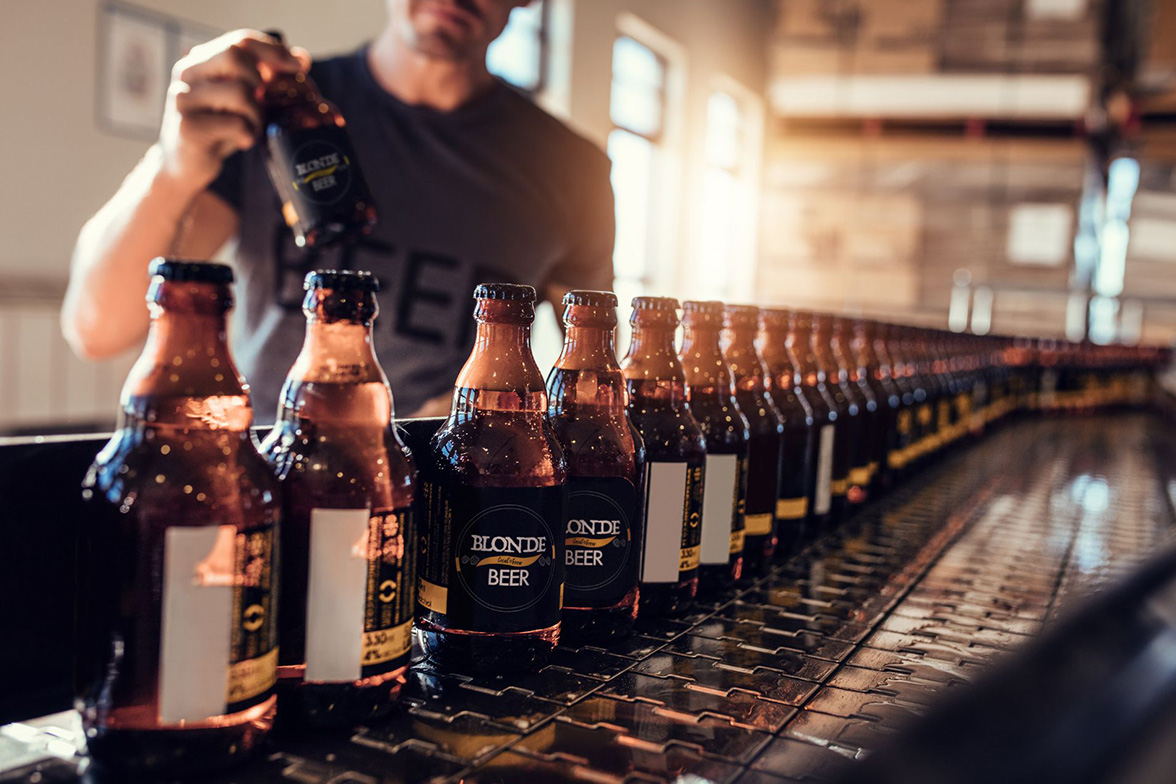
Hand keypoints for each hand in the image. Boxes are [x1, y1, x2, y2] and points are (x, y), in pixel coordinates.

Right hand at [158, 30, 308, 192]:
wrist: (184, 165)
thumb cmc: (218, 128)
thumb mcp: (241, 100)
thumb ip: (265, 78)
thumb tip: (301, 58)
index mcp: (200, 61)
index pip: (239, 40)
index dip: (273, 50)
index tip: (298, 66)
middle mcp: (187, 73)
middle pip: (234, 56)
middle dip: (261, 80)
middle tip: (265, 103)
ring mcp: (184, 99)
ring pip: (239, 92)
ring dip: (257, 114)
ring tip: (254, 128)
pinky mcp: (188, 127)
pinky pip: (235, 123)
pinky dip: (248, 134)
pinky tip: (243, 141)